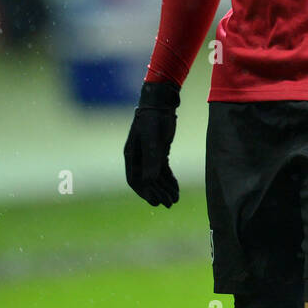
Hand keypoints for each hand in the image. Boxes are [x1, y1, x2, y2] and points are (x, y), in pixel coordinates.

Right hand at [123, 81, 180, 205]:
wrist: (161, 103)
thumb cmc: (153, 118)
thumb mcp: (152, 138)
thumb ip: (151, 158)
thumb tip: (150, 180)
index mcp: (131, 155)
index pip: (135, 180)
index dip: (144, 192)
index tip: (155, 201)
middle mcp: (138, 158)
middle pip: (147, 182)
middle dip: (157, 193)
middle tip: (169, 204)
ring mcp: (149, 155)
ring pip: (156, 178)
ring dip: (164, 189)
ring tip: (175, 200)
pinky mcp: (159, 152)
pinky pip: (163, 171)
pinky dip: (169, 180)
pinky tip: (176, 189)